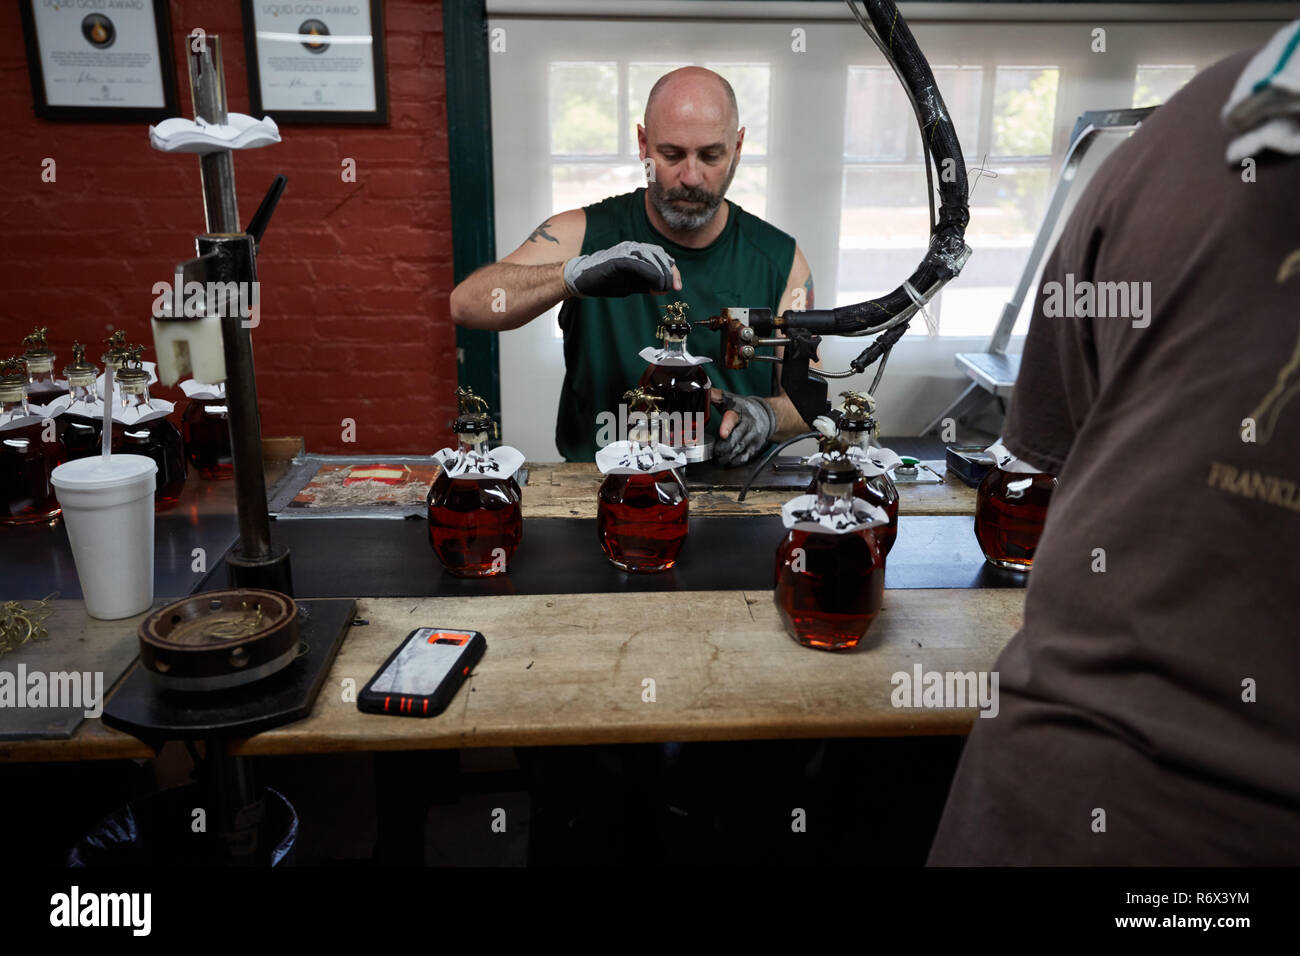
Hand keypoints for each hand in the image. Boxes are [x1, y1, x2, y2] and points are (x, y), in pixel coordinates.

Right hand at [563, 241, 682, 297]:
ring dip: (661, 273)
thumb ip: (647, 285)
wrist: (582, 281)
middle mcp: (632, 248)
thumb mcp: (631, 285)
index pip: (661, 256)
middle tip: (675, 287)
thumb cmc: (605, 282)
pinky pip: (638, 263)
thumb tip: (666, 288)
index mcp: (637, 252)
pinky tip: (655, 284)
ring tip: (664, 287)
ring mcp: (624, 251)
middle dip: (670, 271)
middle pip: (660, 254)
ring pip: (651, 256)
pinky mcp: (617, 258)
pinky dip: (650, 273)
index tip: (677, 286)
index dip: (672, 270)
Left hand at [711, 387, 776, 466]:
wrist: (765, 415)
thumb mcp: (731, 399)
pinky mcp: (754, 448)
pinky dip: (735, 462)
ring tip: (718, 459)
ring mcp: (752, 439)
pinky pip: (744, 458)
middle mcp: (748, 426)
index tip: (722, 433)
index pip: (733, 419)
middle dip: (724, 448)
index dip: (727, 426)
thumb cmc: (744, 408)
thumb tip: (702, 392)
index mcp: (740, 412)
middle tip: (715, 452)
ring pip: (739, 451)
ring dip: (727, 457)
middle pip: (736, 440)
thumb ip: (715, 396)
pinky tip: (727, 462)